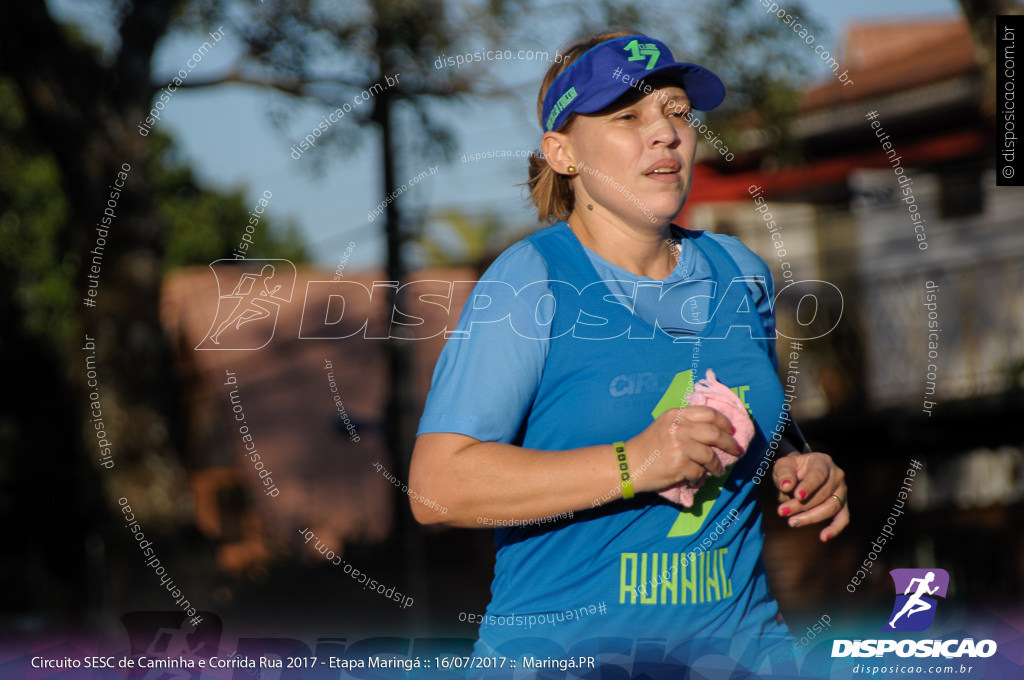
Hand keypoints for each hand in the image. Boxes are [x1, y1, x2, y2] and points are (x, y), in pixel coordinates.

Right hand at [625, 406, 739, 492]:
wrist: (628, 465)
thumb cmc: (648, 447)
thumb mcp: (665, 426)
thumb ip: (686, 424)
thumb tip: (717, 433)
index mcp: (675, 415)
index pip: (708, 413)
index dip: (724, 422)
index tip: (731, 431)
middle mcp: (678, 428)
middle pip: (714, 432)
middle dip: (729, 443)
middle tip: (736, 450)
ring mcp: (678, 446)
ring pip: (710, 455)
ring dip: (717, 465)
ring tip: (718, 470)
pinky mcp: (678, 465)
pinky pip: (699, 471)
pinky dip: (700, 476)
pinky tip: (696, 477)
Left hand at [773, 452, 848, 541]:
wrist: (800, 473)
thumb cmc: (791, 469)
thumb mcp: (783, 465)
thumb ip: (784, 473)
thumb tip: (787, 486)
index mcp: (822, 462)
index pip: (817, 475)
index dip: (808, 486)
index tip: (796, 495)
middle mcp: (836, 475)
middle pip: (822, 494)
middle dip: (801, 505)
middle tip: (782, 511)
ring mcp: (842, 491)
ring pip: (831, 507)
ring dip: (811, 517)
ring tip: (792, 522)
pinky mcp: (842, 505)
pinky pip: (843, 518)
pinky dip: (835, 529)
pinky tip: (823, 537)